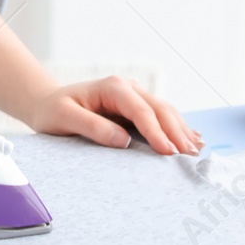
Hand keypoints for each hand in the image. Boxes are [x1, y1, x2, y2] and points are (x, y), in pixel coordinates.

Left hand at [24, 76, 202, 155]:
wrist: (48, 102)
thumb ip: (92, 127)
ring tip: (195, 152)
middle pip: (160, 109)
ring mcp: (134, 96)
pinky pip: (161, 116)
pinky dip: (177, 128)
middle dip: (177, 132)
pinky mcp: (136, 107)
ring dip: (181, 130)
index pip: (141, 111)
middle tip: (190, 157)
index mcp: (112, 87)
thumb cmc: (53, 110)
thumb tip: (123, 140)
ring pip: (165, 111)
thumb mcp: (64, 117)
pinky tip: (192, 139)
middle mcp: (127, 87)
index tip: (168, 153)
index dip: (157, 132)